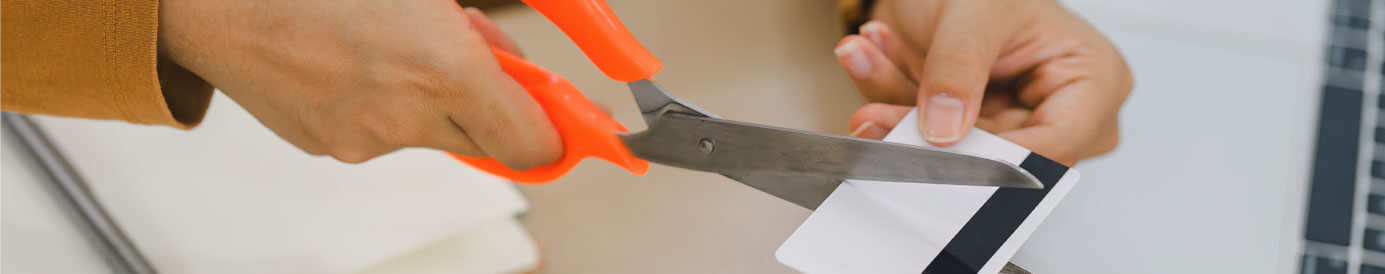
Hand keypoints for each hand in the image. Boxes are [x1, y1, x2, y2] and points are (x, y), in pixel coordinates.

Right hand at [159, 1, 559, 167]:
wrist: (216, 0)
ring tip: (394, 43)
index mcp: (442, 69)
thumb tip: (510, 61)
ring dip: (432, 99)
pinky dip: (383, 104)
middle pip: (487, 143)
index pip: (532, 142)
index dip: (555, 132)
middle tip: (481, 63)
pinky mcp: (326, 146)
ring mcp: (364, 138)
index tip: (568, 121)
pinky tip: (355, 59)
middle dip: (495, 107)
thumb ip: (481, 33)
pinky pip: (379, 134)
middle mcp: (406, 116)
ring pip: (430, 133)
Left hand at [834, 0, 1131, 164]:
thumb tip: (943, 128)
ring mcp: (1008, 123)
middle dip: (924, 129)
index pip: (1055, 144)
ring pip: (947, 148)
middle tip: (876, 112)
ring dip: (893, 105)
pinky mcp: (965, 128)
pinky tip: (869, 56)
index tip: (943, 150)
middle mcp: (1056, 111)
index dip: (998, 158)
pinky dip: (887, 96)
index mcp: (1092, 80)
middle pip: (992, 154)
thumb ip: (958, 69)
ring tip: (864, 58)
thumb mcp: (977, 13)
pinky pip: (920, 133)